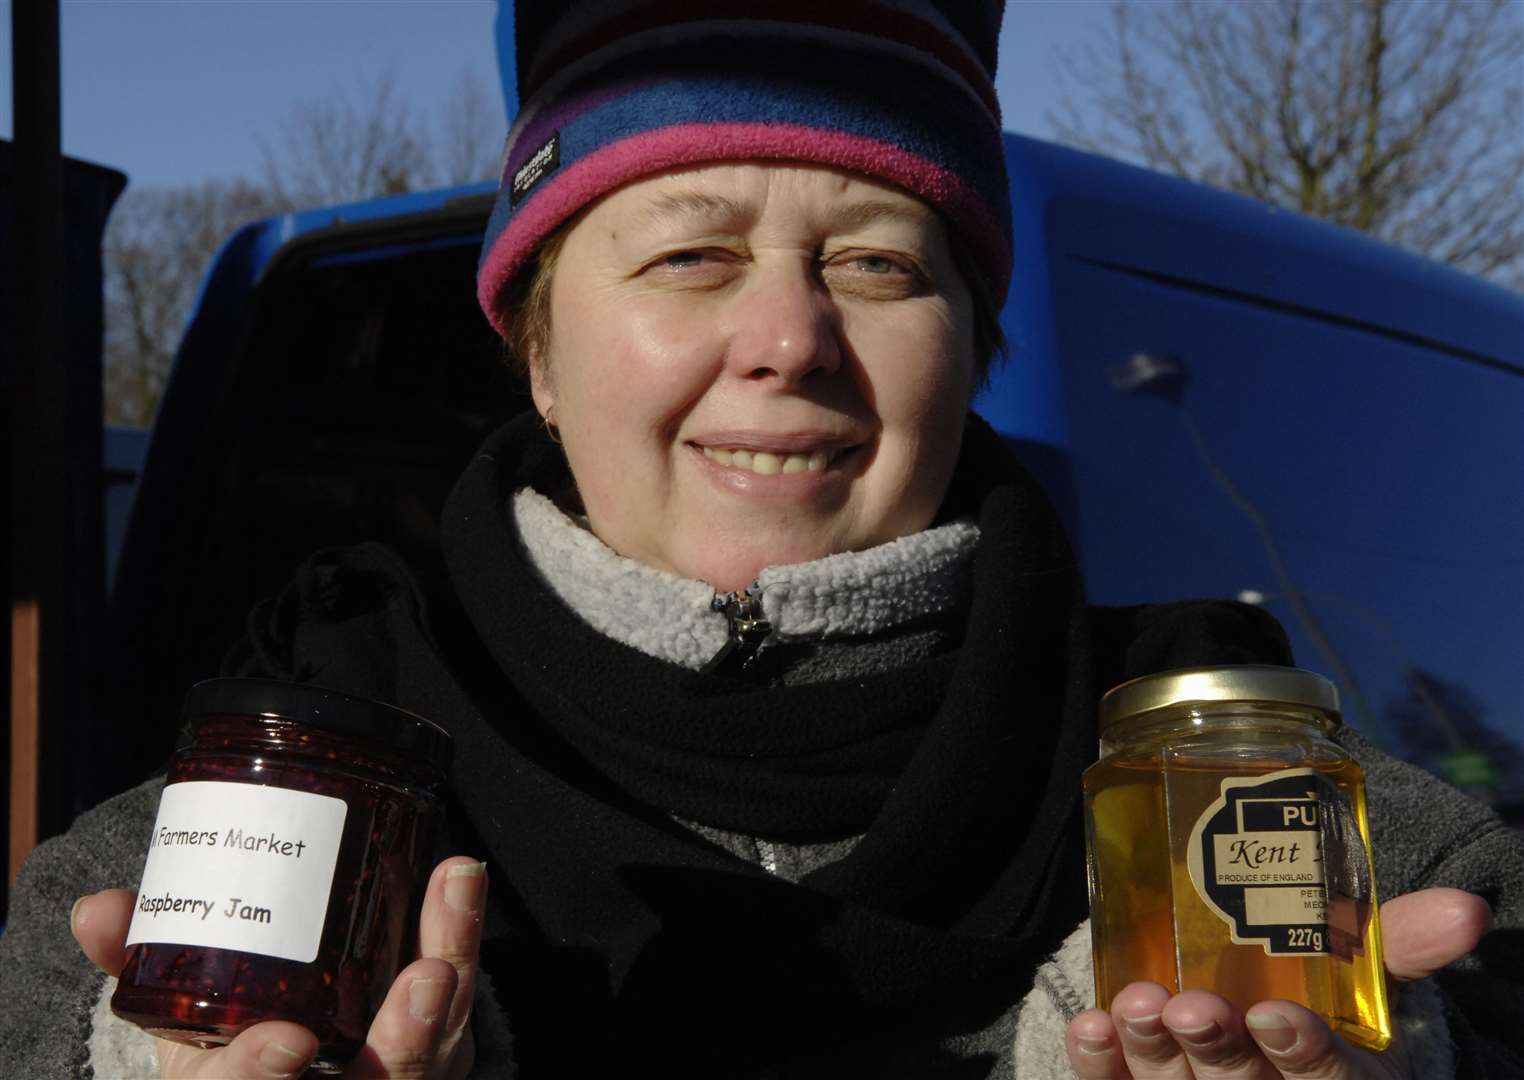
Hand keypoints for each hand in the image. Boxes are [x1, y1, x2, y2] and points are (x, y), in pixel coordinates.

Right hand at [72, 856, 487, 1078]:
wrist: (278, 1070)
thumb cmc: (227, 1045)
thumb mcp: (174, 1019)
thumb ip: (133, 958)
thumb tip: (94, 910)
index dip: (259, 1078)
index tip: (287, 1041)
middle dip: (402, 1044)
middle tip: (425, 980)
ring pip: (433, 1049)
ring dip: (448, 978)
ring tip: (454, 901)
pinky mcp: (432, 1052)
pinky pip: (455, 1011)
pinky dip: (458, 948)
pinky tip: (462, 887)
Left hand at [1065, 887, 1489, 1078]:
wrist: (1248, 996)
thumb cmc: (1316, 986)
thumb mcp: (1364, 966)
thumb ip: (1401, 938)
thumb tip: (1468, 909)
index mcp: (1339, 1078)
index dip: (1302, 1056)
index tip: (1274, 1016)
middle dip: (1215, 1051)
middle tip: (1192, 1008)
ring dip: (1153, 1049)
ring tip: (1137, 1004)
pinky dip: (1102, 1061)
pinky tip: (1093, 1025)